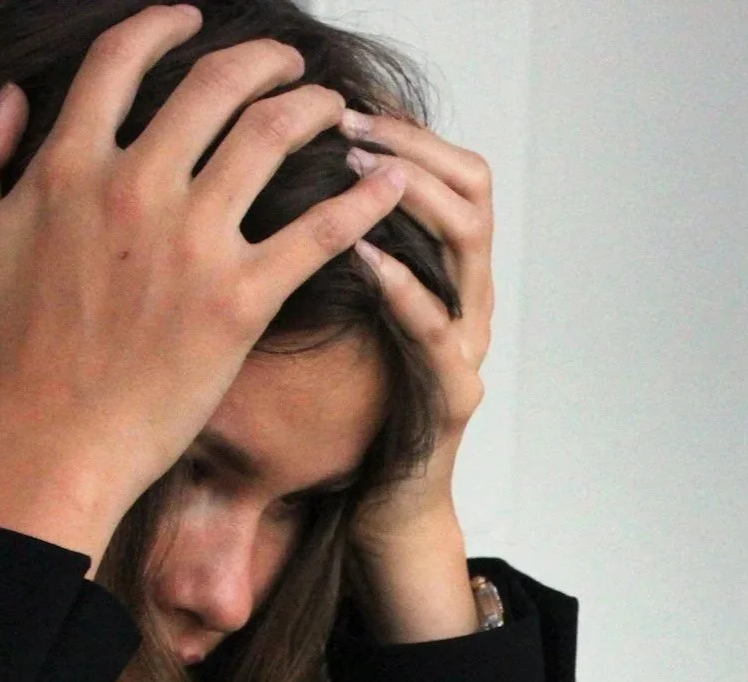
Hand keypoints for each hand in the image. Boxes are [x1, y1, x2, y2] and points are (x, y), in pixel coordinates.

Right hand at [0, 4, 405, 559]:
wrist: (44, 448)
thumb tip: (7, 103)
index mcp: (66, 167)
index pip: (122, 61)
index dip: (161, 27)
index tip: (191, 21)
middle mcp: (135, 187)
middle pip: (213, 85)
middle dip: (261, 61)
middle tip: (288, 64)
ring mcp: (192, 243)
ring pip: (271, 137)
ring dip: (313, 108)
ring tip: (336, 108)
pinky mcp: (239, 303)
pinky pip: (317, 233)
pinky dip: (361, 199)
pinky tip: (389, 182)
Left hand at [339, 109, 493, 640]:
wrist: (380, 508)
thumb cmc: (353, 413)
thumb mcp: (342, 318)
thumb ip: (334, 257)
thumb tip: (275, 183)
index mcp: (448, 276)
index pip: (453, 172)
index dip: (408, 131)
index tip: (347, 106)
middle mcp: (471, 301)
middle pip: (472, 189)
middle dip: (410, 147)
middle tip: (348, 125)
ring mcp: (470, 347)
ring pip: (469, 243)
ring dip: (411, 197)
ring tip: (355, 172)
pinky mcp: (455, 396)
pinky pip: (438, 329)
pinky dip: (402, 286)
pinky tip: (362, 257)